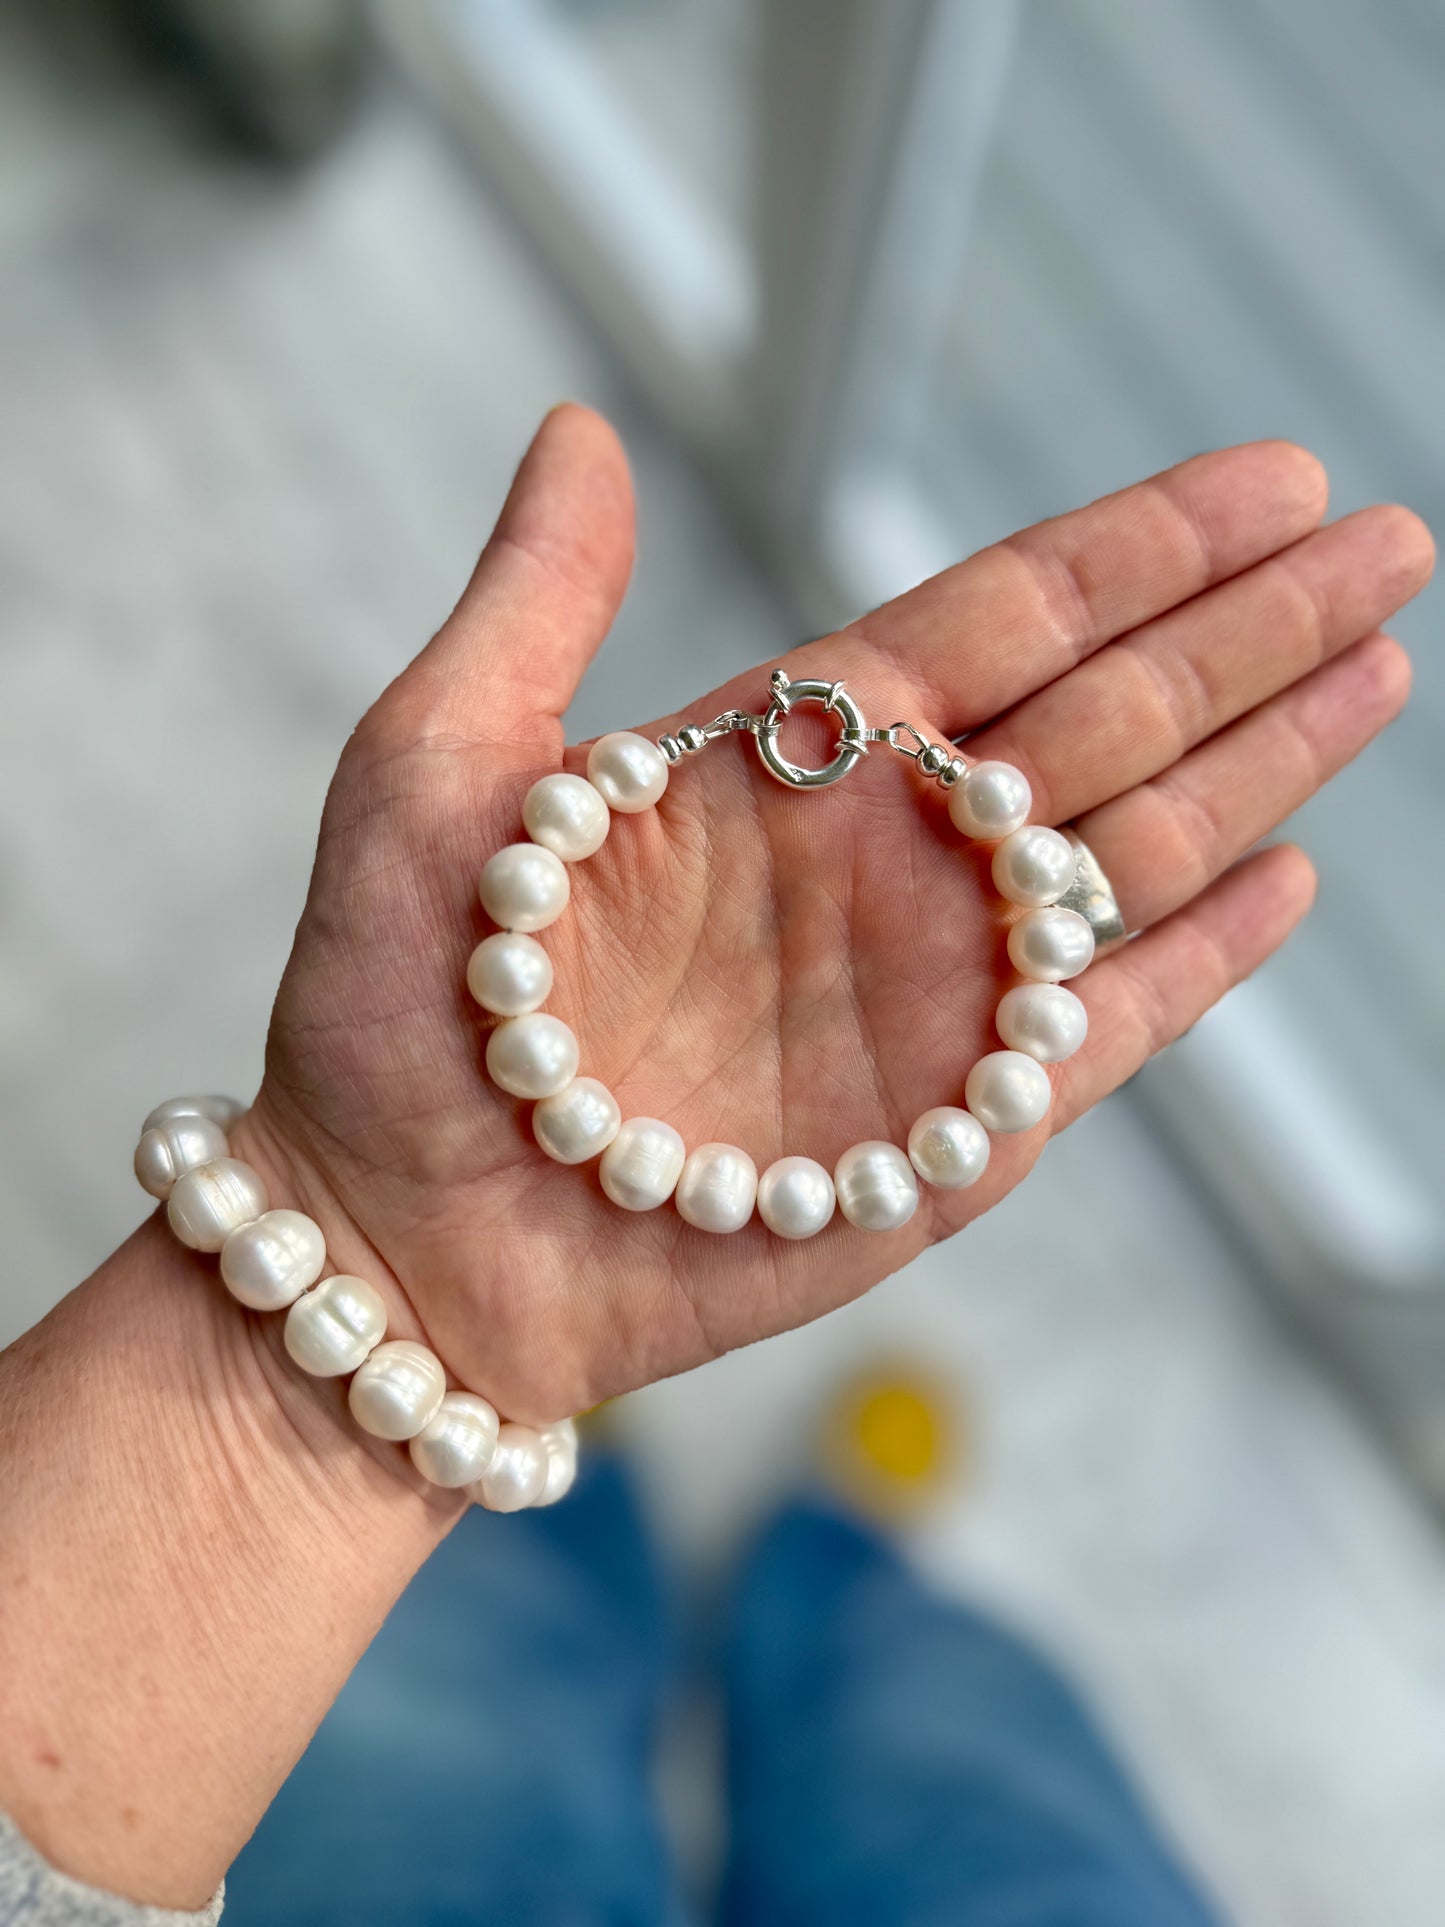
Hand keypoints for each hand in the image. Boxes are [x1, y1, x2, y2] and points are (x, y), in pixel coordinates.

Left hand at [235, 405, 1431, 1421]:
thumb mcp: (437, 770)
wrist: (405, 1242)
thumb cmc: (395, 1011)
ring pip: (1136, 849)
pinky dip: (1200, 959)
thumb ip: (536, 604)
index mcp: (784, 759)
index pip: (1003, 620)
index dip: (1139, 549)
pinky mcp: (952, 1131)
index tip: (1267, 478)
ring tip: (1376, 665)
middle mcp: (880, 860)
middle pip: (1108, 714)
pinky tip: (1288, 876)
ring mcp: (929, 992)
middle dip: (1250, 627)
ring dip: (1266, 758)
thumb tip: (582, 428)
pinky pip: (1106, 1026)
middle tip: (1387, 539)